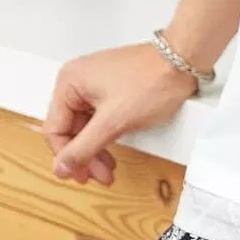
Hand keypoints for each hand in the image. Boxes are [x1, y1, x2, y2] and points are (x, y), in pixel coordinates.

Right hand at [34, 43, 198, 185]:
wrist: (183, 62)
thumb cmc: (153, 80)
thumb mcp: (113, 121)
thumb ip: (83, 148)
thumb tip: (61, 167)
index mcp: (70, 82)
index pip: (55, 129)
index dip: (67, 157)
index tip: (79, 175)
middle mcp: (78, 80)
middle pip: (70, 129)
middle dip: (84, 156)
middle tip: (97, 176)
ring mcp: (95, 84)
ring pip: (85, 127)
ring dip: (95, 150)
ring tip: (107, 170)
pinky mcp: (110, 89)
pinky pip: (98, 119)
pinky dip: (104, 137)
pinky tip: (112, 152)